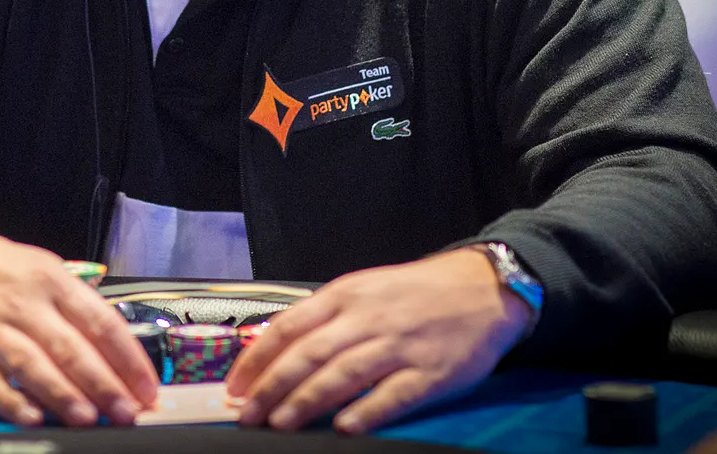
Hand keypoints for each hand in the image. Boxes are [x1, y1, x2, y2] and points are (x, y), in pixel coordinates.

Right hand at [0, 226, 157, 427]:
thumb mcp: (42, 270)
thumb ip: (75, 307)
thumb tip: (117, 355)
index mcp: (51, 281)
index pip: (100, 321)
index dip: (128, 358)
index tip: (148, 388)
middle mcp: (24, 304)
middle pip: (71, 347)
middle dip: (104, 384)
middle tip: (129, 414)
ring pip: (32, 365)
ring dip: (63, 395)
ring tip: (88, 419)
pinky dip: (11, 402)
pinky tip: (34, 418)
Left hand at [226, 247, 528, 432]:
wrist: (480, 288)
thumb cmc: (415, 293)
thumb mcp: (363, 290)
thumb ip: (324, 317)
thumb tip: (276, 349)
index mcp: (344, 296)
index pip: (288, 327)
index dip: (257, 359)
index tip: (236, 386)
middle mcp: (366, 319)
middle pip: (308, 354)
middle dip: (272, 387)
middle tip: (248, 414)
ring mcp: (398, 345)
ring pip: (342, 374)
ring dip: (307, 401)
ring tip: (280, 423)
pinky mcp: (430, 372)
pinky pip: (393, 395)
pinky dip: (366, 412)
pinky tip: (344, 428)